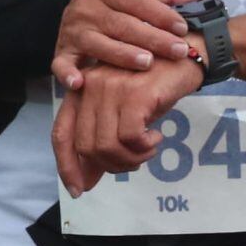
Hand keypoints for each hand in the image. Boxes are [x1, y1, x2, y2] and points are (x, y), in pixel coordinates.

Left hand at [52, 54, 204, 194]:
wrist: (184, 56)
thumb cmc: (152, 86)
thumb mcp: (122, 113)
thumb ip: (102, 140)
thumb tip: (86, 181)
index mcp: (80, 91)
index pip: (60, 134)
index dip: (66, 165)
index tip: (78, 190)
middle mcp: (89, 87)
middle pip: (86, 147)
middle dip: (111, 165)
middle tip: (135, 161)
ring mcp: (110, 88)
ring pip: (107, 146)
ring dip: (131, 158)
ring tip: (147, 149)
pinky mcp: (134, 93)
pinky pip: (130, 137)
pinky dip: (144, 147)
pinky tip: (156, 137)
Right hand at [53, 0, 199, 89]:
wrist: (75, 13)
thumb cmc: (114, 6)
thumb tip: (199, 0)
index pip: (135, 0)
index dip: (160, 14)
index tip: (182, 28)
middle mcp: (85, 7)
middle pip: (120, 24)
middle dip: (151, 38)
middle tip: (177, 50)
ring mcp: (72, 31)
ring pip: (97, 44)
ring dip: (121, 54)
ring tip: (146, 62)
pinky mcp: (62, 52)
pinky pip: (62, 64)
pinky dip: (67, 73)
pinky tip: (80, 83)